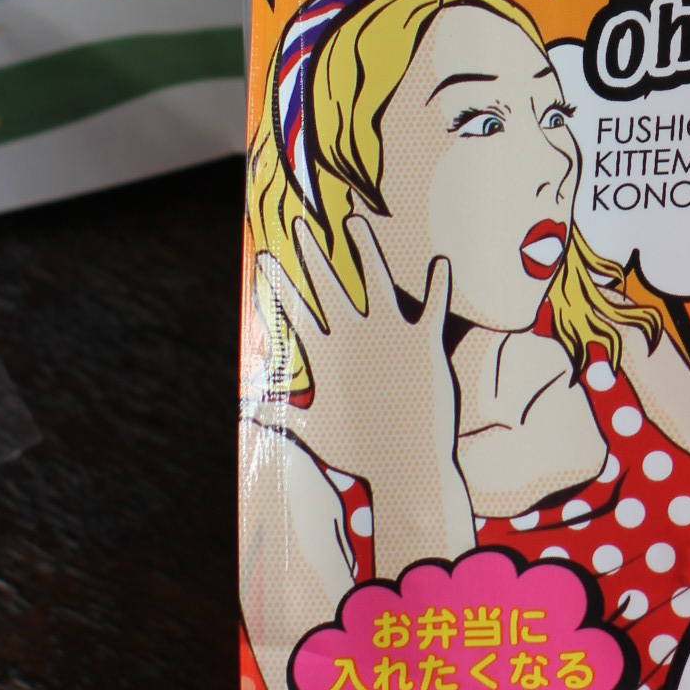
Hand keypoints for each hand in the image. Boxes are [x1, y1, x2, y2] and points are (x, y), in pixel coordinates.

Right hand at [246, 212, 457, 497]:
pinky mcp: (426, 341)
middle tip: (299, 222)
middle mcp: (357, 338)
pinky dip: (438, 283)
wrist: (409, 469)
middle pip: (328, 285)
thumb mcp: (314, 433)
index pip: (296, 312)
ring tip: (357, 220)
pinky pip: (433, 303)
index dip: (279, 283)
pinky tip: (442, 261)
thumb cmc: (362, 457)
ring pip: (377, 279)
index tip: (264, 255)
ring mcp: (392, 336)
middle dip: (312, 252)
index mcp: (328, 358)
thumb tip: (247, 412)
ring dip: (366, 248)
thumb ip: (281, 416)